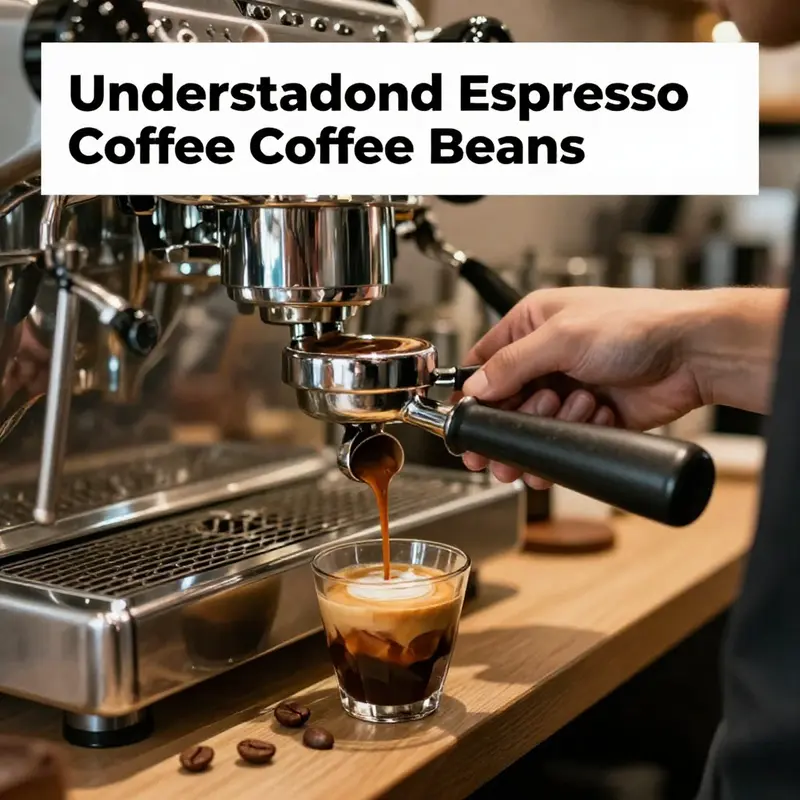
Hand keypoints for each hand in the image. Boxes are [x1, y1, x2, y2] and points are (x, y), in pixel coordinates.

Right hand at [460, 287, 714, 488]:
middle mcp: (548, 355)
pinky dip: (574, 436)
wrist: (694, 354)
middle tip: (503, 446)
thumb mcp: (562, 337)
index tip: (466, 422)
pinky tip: (595, 417)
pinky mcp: (591, 415)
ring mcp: (569, 387)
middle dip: (508, 423)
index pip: (485, 362)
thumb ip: (512, 364)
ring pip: (534, 425)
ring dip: (547, 428)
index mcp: (533, 324)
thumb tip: (475, 388)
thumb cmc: (638, 324)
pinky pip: (565, 439)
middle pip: (506, 401)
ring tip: (571, 412)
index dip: (473, 394)